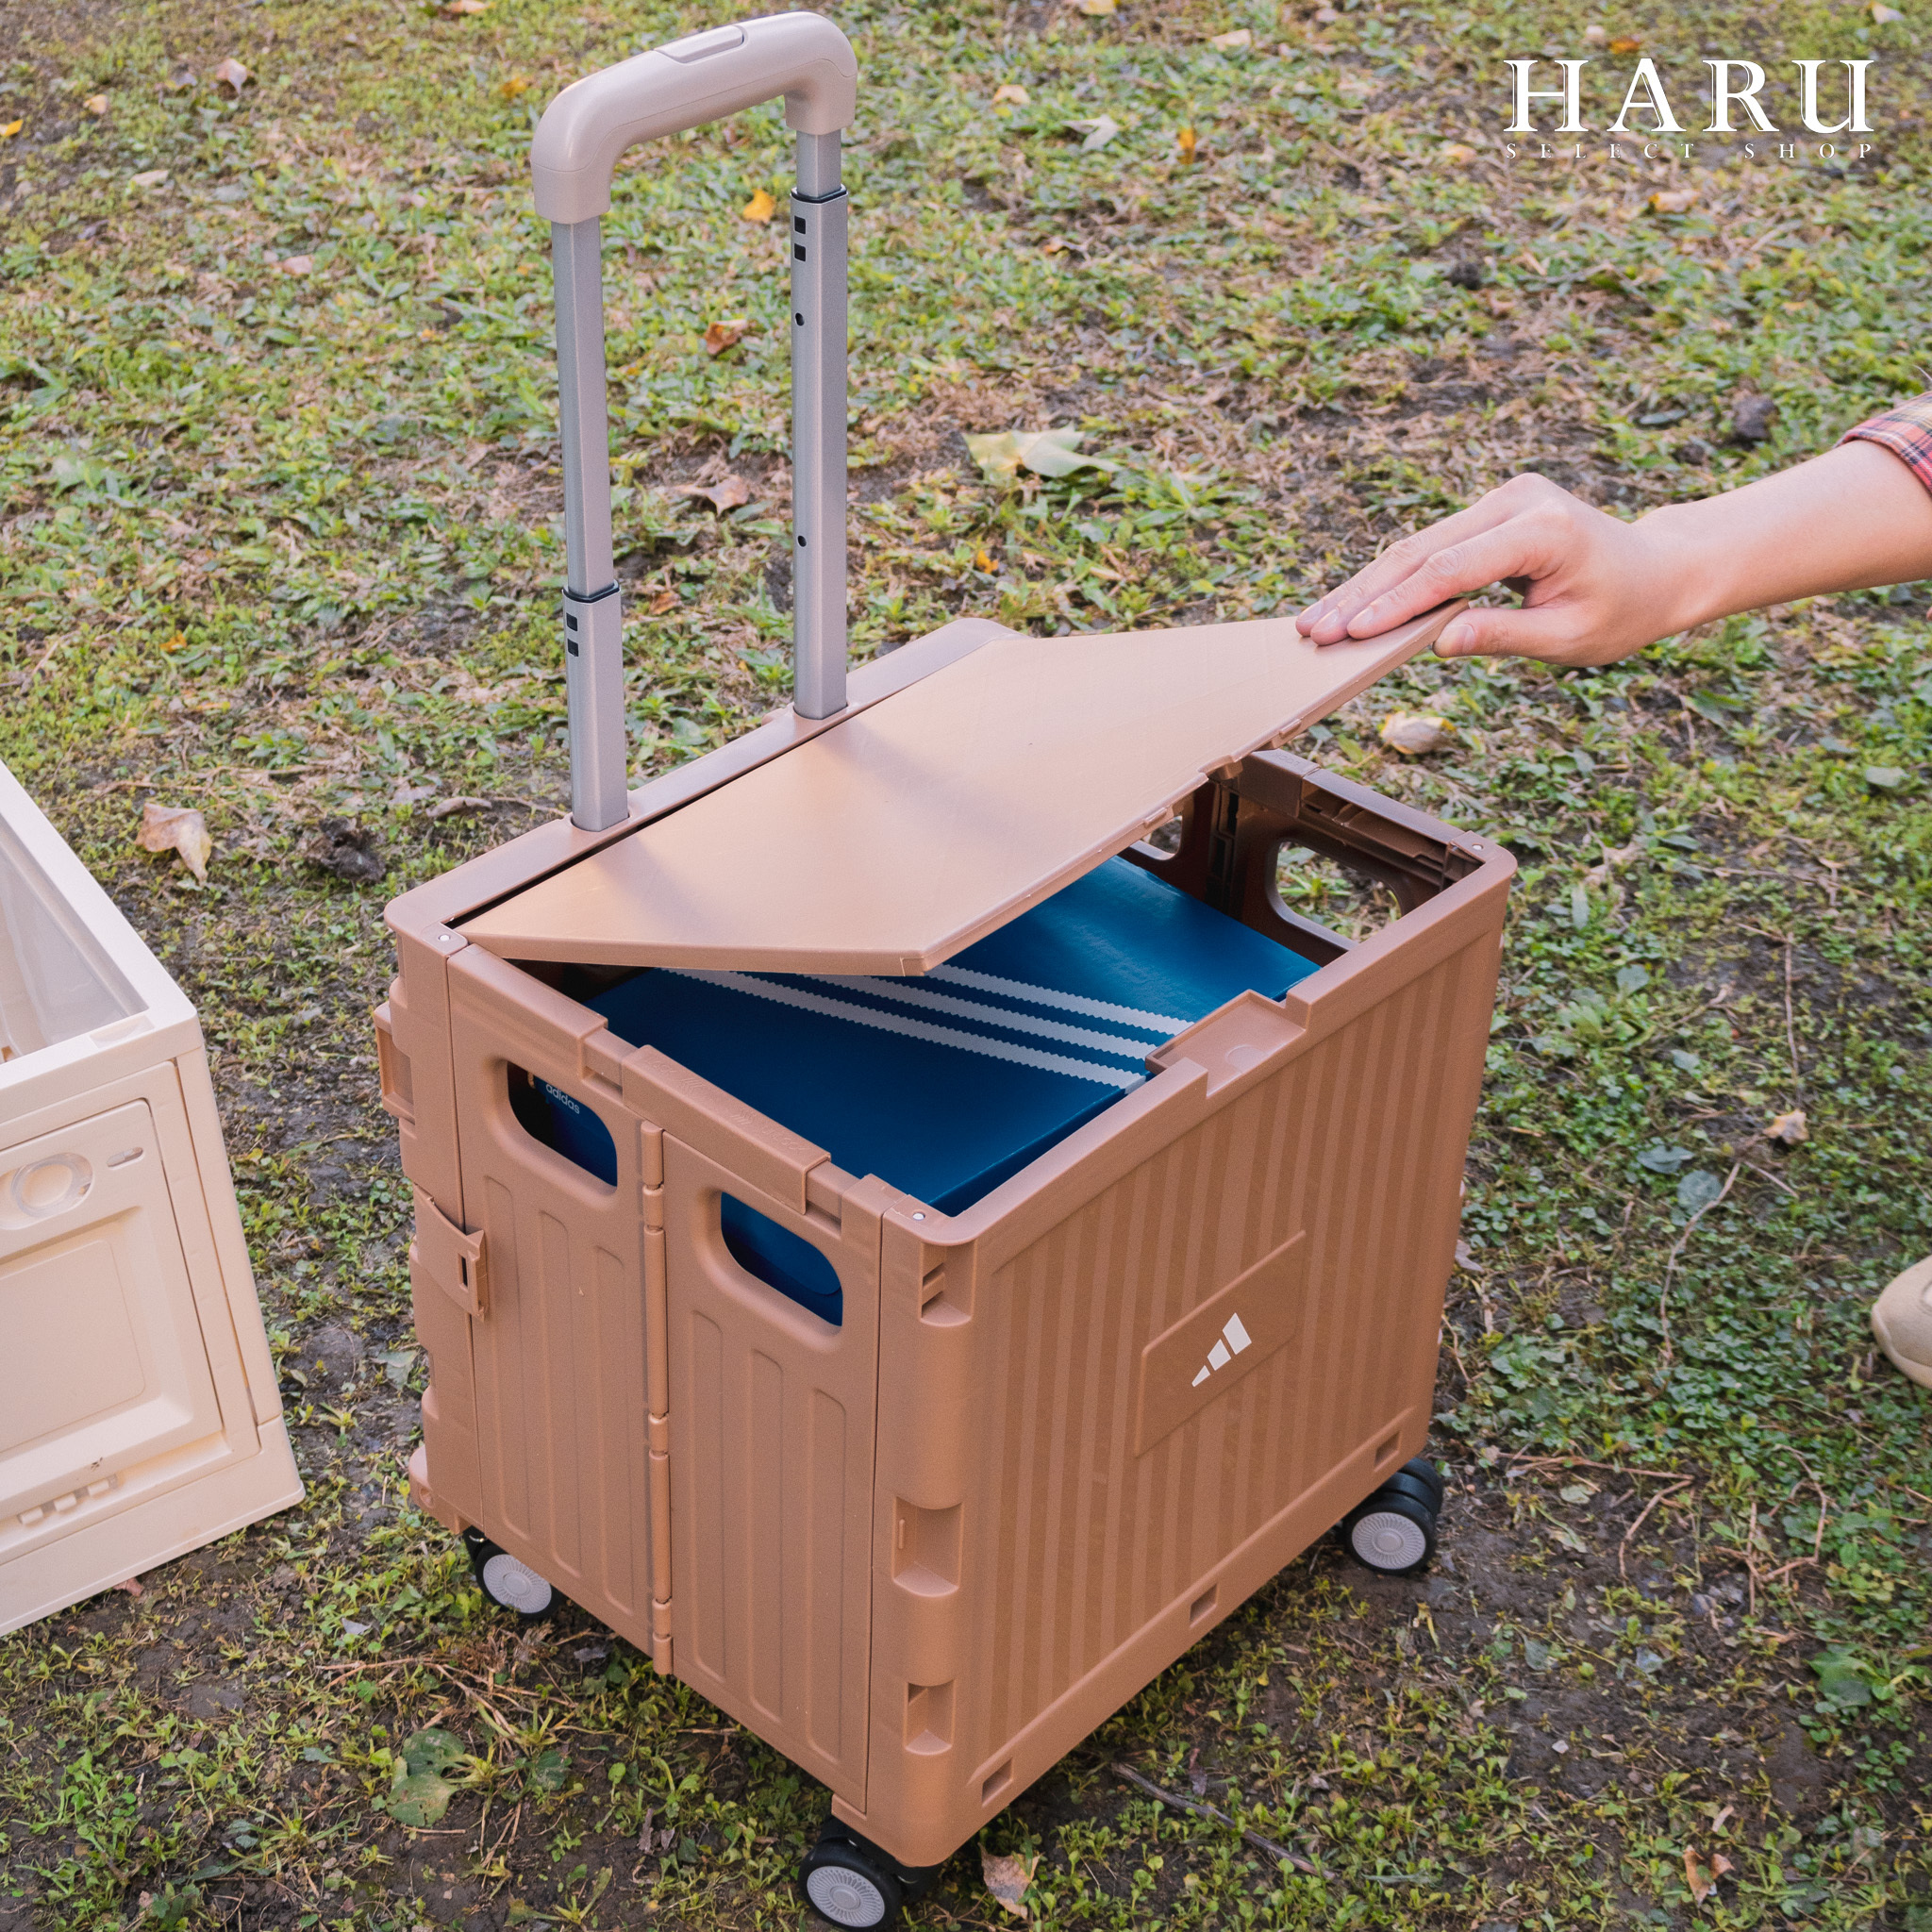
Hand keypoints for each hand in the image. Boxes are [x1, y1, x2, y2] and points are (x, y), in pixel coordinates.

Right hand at [1294, 473, 1692, 665]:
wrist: (1654, 570)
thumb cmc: (1620, 609)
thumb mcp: (1568, 637)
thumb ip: (1502, 635)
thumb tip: (1436, 643)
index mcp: (1544, 529)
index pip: (1452, 568)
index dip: (1397, 603)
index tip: (1354, 632)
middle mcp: (1517, 500)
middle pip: (1421, 550)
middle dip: (1363, 595)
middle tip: (1314, 631)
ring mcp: (1500, 499)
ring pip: (1415, 546)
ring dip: (1364, 587)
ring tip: (1315, 621)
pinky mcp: (1488, 511)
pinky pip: (1429, 547)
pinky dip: (1389, 579)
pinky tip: (1350, 604)